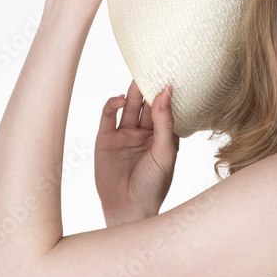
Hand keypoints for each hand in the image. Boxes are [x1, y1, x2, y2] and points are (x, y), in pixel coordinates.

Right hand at [95, 79, 179, 223]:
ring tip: (137, 79)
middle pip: (146, 105)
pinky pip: (108, 116)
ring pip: (129, 108)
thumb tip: (166, 93)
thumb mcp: (165, 153)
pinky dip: (112, 104)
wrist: (128, 208)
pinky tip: (120, 99)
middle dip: (148, 88)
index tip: (170, 76)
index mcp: (162, 138)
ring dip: (132, 93)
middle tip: (152, 69)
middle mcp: (143, 134)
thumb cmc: (153, 185)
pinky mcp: (105, 139)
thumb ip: (164, 122)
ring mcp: (124, 135)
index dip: (166, 95)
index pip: (164, 110)